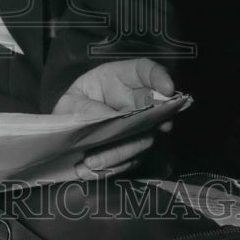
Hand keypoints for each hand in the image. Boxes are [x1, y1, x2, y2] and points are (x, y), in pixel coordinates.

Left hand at [53, 58, 174, 178]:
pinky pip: (133, 159)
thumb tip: (104, 121)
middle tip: (136, 133)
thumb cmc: (73, 108)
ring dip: (122, 151)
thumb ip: (84, 108)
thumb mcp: (71, 102)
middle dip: (152, 122)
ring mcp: (140, 126)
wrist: (71, 131)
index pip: (145, 71)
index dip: (159, 77)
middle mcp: (137, 102)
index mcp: (120, 79)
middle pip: (155, 109)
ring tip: (91, 161)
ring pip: (144, 138)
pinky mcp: (136, 148)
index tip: (168, 89)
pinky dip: (114, 166)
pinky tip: (91, 168)